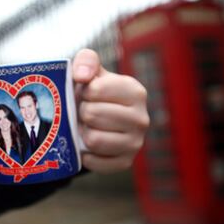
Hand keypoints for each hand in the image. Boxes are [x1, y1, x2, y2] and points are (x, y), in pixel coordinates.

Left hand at [72, 49, 148, 172]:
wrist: (98, 120)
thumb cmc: (93, 92)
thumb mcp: (90, 69)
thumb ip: (86, 60)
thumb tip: (82, 76)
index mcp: (135, 92)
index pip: (96, 89)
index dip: (83, 91)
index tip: (87, 94)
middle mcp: (142, 118)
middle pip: (92, 114)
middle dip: (82, 112)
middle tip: (86, 112)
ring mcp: (136, 143)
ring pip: (93, 139)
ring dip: (83, 133)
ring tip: (88, 126)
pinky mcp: (125, 162)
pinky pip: (95, 162)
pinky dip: (85, 154)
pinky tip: (88, 145)